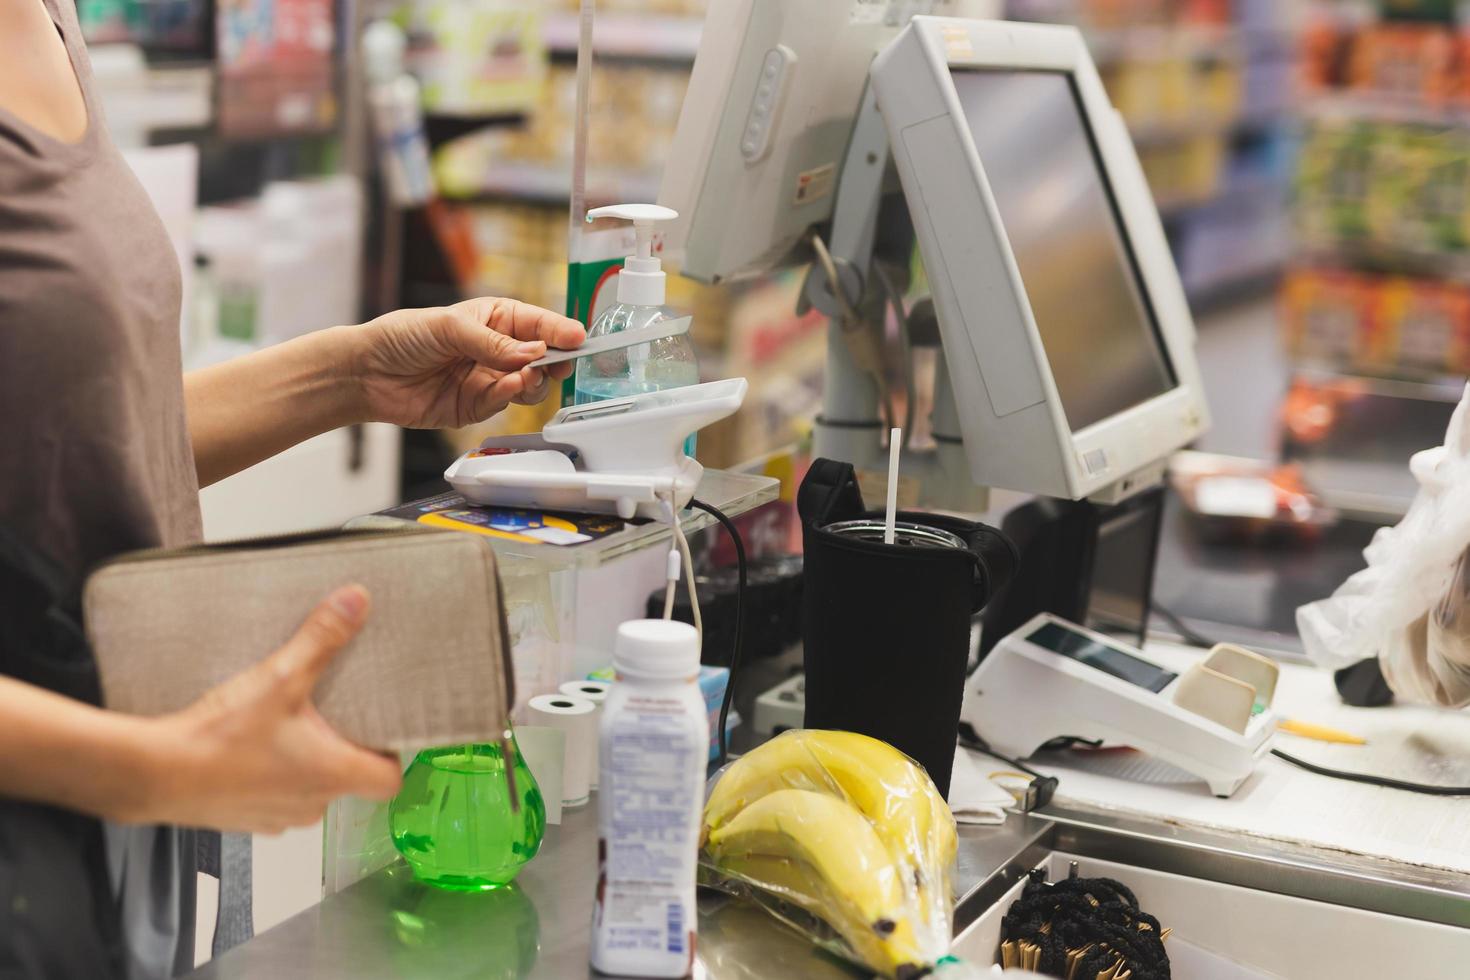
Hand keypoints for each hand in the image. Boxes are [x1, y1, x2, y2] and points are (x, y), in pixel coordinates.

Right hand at [127, 586, 402, 833]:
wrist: (151, 774)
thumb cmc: (216, 739)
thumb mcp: (279, 678)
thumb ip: (322, 640)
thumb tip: (355, 603)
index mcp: (331, 775)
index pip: (389, 781)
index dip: (390, 755)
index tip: (380, 730)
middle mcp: (310, 805)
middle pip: (349, 780)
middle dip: (341, 748)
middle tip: (329, 714)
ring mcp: (277, 818)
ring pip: (310, 790)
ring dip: (304, 762)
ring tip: (286, 726)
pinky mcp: (245, 820)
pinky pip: (274, 798)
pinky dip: (270, 776)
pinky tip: (251, 747)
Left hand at [351, 297, 585, 428]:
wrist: (366, 374)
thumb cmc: (401, 337)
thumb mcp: (449, 327)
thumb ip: (494, 343)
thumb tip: (533, 354)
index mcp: (495, 319)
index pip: (537, 324)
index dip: (559, 331)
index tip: (578, 338)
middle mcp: (497, 350)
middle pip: (541, 358)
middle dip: (553, 361)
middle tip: (557, 364)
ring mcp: (489, 379)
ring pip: (530, 385)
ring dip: (533, 382)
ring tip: (527, 377)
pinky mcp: (477, 407)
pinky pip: (504, 404)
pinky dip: (510, 397)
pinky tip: (509, 387)